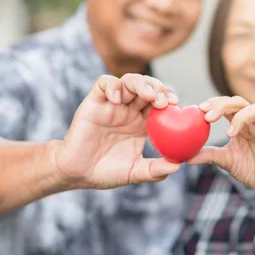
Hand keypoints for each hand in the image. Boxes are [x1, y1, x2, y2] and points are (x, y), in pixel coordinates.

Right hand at [54, 73, 179, 189]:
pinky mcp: (94, 101)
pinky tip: (116, 98)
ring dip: (141, 84)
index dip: (169, 99)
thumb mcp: (135, 172)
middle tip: (165, 101)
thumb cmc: (106, 171)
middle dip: (159, 89)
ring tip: (148, 95)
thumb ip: (155, 170)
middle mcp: (129, 109)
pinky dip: (112, 86)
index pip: (160, 102)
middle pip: (148, 87)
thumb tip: (177, 166)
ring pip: (129, 81)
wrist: (77, 173)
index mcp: (142, 122)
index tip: (177, 104)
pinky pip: (104, 84)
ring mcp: (112, 104)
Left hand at [188, 96, 254, 193]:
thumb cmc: (249, 167)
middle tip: (208, 116)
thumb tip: (184, 156)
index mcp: (238, 124)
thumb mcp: (226, 161)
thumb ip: (208, 155)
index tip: (199, 110)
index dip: (213, 104)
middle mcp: (252, 122)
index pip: (225, 105)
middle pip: (238, 102)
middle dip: (222, 106)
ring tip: (230, 132)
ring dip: (241, 117)